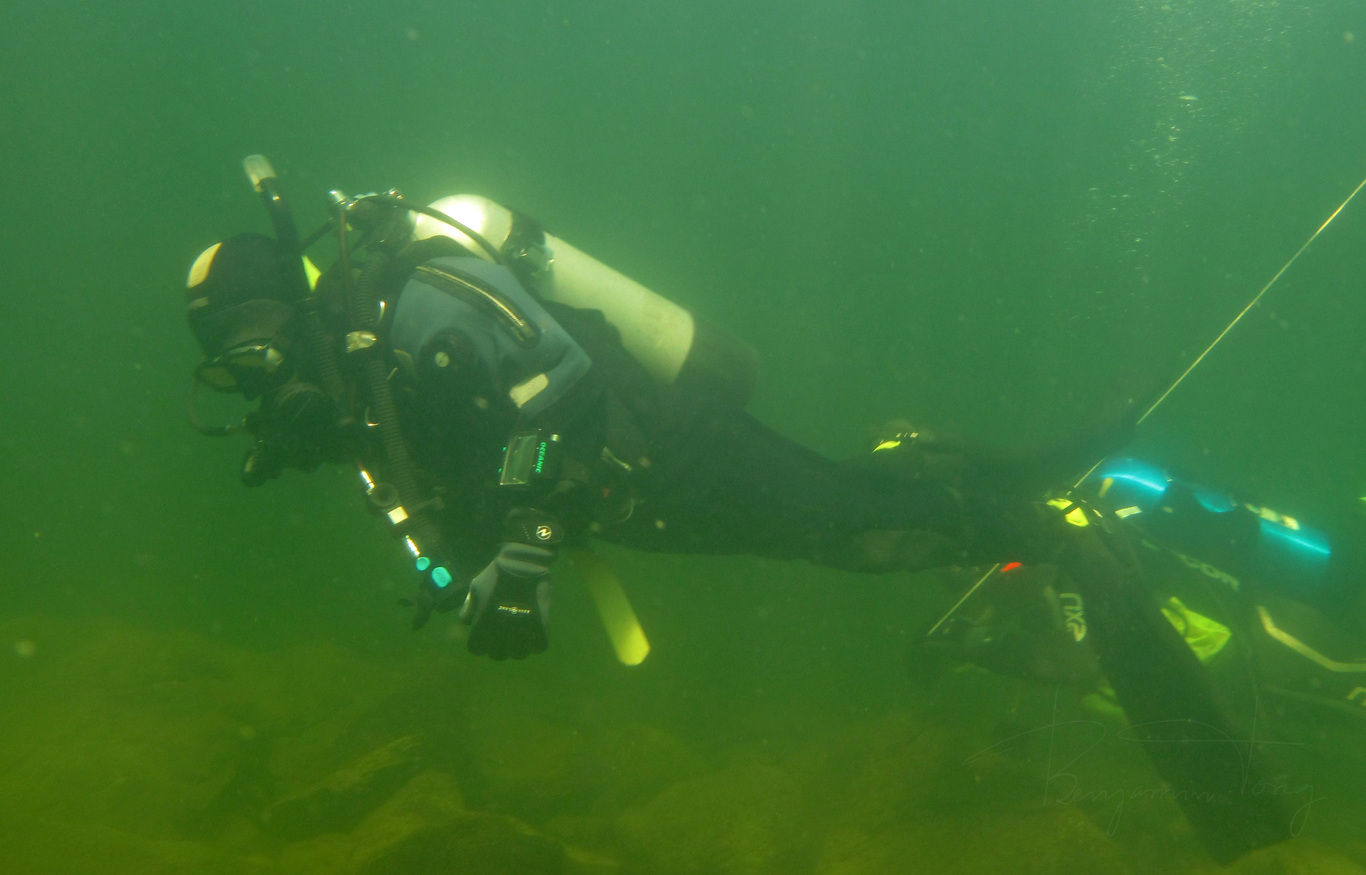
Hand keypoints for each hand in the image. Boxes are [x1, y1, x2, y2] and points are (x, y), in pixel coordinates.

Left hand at [460, 541, 553, 659]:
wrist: (522, 562)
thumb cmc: (496, 574)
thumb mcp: (475, 587)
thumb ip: (469, 608)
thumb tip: (467, 623)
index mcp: (483, 623)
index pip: (477, 649)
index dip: (480, 645)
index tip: (485, 638)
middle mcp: (501, 631)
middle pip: (498, 655)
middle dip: (499, 648)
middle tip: (503, 638)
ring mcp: (522, 629)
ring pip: (519, 654)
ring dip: (518, 648)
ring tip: (520, 638)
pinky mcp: (541, 625)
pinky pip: (539, 646)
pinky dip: (536, 643)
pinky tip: (534, 634)